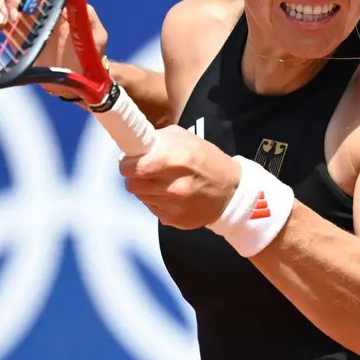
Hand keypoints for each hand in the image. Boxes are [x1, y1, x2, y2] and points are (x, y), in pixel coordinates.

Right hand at [0, 0, 107, 100]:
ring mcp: (27, 20)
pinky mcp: (15, 34)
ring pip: (7, 0)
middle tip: (16, 14)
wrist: (76, 79)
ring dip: (1, 5)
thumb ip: (89, 16)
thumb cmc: (91, 56)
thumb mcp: (97, 36)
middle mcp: (42, 7)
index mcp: (60, 4)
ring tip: (4, 22)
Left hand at [118, 125, 241, 228]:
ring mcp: (173, 206)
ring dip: (146, 189)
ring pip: (141, 197)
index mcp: (176, 160)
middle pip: (132, 185)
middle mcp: (173, 186)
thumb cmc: (208, 160)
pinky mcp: (173, 220)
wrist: (232, 192)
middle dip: (135, 176)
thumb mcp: (186, 139)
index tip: (130, 161)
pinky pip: (152, 209)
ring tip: (162, 182)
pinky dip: (156, 201)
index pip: (133, 167)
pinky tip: (171, 195)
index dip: (127, 164)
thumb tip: (134, 146)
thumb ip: (158, 140)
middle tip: (145, 171)